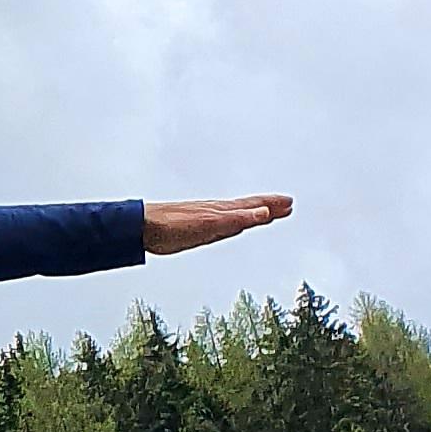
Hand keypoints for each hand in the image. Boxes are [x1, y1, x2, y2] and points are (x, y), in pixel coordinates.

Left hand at [143, 195, 291, 255]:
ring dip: (255, 212)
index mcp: (223, 211)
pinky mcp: (195, 225)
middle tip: (287, 205)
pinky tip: (232, 222)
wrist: (141, 227)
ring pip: (237, 213)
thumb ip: (236, 220)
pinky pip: (223, 221)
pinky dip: (235, 219)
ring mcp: (206, 217)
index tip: (289, 203)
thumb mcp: (210, 226)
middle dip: (268, 206)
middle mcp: (217, 211)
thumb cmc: (172, 226)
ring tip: (268, 212)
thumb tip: (263, 212)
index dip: (271, 206)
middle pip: (248, 207)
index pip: (254, 207)